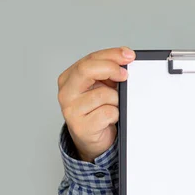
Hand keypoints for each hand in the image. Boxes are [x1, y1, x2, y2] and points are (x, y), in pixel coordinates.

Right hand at [57, 47, 135, 161]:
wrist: (92, 139)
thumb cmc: (97, 111)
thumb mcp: (101, 87)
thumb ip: (108, 73)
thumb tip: (126, 60)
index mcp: (70, 78)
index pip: (90, 59)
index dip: (111, 55)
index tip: (128, 56)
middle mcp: (66, 92)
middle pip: (87, 70)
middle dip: (110, 68)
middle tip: (125, 75)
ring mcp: (71, 110)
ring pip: (103, 94)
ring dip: (116, 99)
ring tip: (114, 106)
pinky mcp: (81, 127)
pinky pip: (108, 113)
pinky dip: (115, 114)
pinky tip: (111, 118)